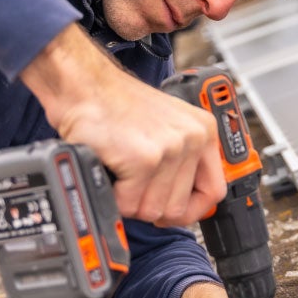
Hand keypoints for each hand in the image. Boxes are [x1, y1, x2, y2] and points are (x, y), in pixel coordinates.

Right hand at [20, 24, 226, 224]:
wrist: (84, 85)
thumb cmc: (116, 106)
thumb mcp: (165, 127)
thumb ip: (182, 161)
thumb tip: (184, 206)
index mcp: (203, 131)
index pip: (213, 191)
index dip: (191, 209)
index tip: (172, 212)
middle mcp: (193, 138)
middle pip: (178, 207)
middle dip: (150, 205)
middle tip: (132, 183)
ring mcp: (170, 148)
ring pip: (153, 210)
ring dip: (129, 200)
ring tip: (121, 172)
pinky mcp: (144, 158)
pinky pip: (128, 204)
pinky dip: (113, 195)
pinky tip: (110, 168)